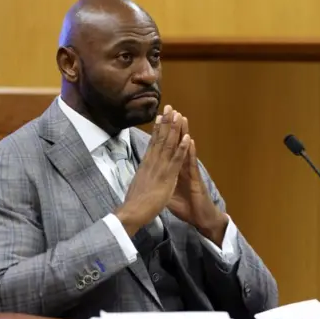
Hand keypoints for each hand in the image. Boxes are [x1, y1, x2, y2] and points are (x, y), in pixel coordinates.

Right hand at [115, 106, 190, 235]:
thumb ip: (142, 175)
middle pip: (160, 139)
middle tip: (170, 107)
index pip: (153, 143)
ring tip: (179, 115)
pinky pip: (176, 160)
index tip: (160, 116)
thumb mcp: (138, 184)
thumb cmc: (134, 203)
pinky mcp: (167, 177)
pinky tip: (187, 137)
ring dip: (174, 129)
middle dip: (166, 122)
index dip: (157, 129)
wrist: (132, 211)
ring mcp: (160, 168)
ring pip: (168, 145)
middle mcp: (152, 162)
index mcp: (146, 164)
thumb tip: (141, 171)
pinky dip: (182, 148)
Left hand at [167, 110, 227, 245]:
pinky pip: (192, 164)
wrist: (200, 218)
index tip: (158, 119)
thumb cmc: (186, 207)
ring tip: (182, 118)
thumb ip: (161, 184)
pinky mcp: (196, 179)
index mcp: (173, 170)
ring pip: (185, 150)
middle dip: (173, 127)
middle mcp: (182, 168)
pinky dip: (190, 152)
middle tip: (171, 110)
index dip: (162, 134)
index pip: (167, 148)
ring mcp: (190, 172)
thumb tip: (150, 180)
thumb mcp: (167, 195)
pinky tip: (189, 141)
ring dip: (184, 133)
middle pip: (176, 144)